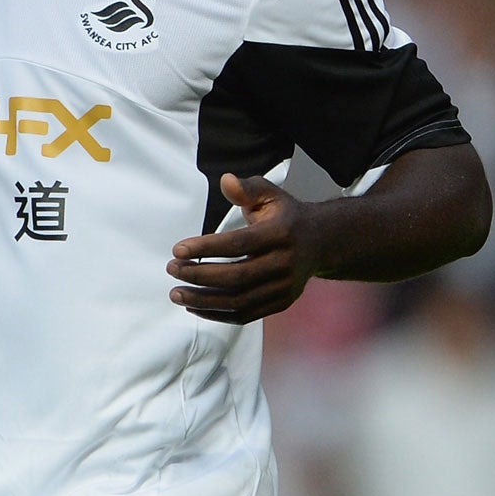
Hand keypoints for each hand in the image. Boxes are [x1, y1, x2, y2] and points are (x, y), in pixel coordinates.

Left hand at [167, 173, 320, 323]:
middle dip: (199, 276)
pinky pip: (246, 315)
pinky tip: (194, 306)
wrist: (322, 241)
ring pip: (240, 301)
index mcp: (281, 233)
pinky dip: (217, 314)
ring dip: (203, 300)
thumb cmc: (286, 216)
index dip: (206, 248)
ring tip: (176, 293)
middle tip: (172, 269)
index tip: (177, 250)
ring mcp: (285, 287)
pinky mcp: (282, 302)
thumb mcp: (270, 194)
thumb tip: (226, 180)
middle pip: (237, 277)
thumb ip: (247, 188)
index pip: (238, 244)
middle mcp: (286, 263)